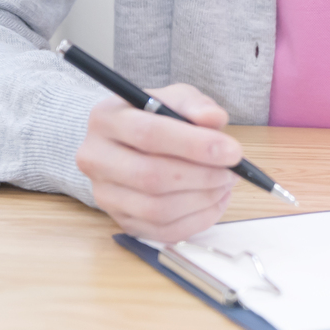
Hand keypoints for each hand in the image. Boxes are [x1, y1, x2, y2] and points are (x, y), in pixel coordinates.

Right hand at [74, 84, 242, 241]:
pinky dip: (197, 220)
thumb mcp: (174, 97)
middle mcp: (95, 158)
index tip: (233, 151)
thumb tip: (214, 119)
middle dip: (202, 176)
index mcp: (106, 119)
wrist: (128, 142)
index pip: (148, 134)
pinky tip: (216, 201)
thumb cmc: (155, 115)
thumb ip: (194, 104)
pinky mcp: (119, 220)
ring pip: (156, 209)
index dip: (194, 145)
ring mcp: (104, 194)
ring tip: (226, 183)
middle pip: (151, 176)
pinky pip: (161, 231)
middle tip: (234, 170)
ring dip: (202, 199)